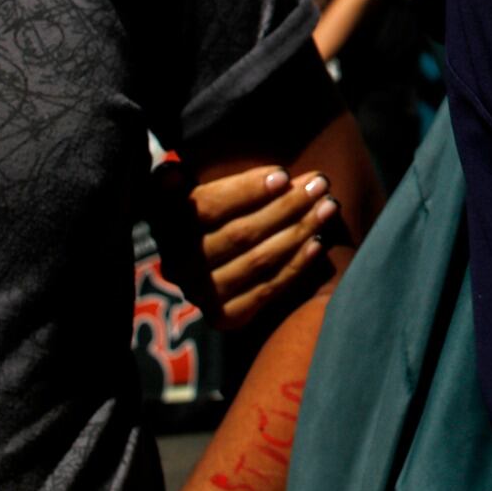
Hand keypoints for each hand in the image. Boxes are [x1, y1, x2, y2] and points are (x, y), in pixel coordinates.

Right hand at [149, 160, 339, 329]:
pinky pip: (267, 288)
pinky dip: (296, 264)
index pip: (207, 208)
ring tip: (327, 207)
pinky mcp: (224, 316)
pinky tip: (318, 242)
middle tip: (320, 185)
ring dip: (299, 231)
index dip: (247, 190)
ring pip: (258, 261)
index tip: (284, 174)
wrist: (211, 265)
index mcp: (164, 226)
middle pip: (240, 234)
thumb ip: (179, 182)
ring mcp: (201, 294)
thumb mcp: (188, 190)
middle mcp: (178, 265)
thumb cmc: (210, 212)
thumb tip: (172, 174)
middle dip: (287, 206)